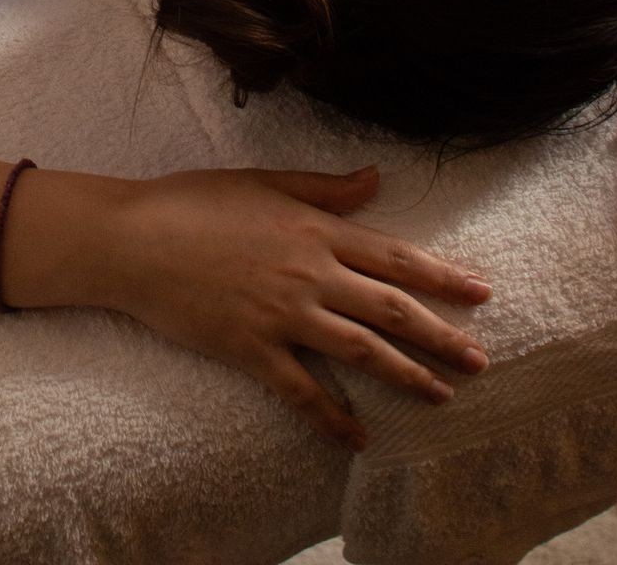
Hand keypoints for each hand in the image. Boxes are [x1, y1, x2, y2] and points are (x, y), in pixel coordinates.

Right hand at [105, 164, 491, 448]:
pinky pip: (303, 392)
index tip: (481, 292)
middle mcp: (310, 274)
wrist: (135, 239)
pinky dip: (333, 419)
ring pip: (361, 352)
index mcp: (314, 229)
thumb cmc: (195, 201)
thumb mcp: (264, 181)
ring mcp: (283, 315)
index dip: (442, 276)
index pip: (394, 256)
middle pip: (391, 309)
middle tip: (481, 358)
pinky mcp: (252, 350)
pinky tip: (359, 437)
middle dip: (442, 335)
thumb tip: (376, 178)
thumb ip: (324, 187)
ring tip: (445, 395)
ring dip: (408, 376)